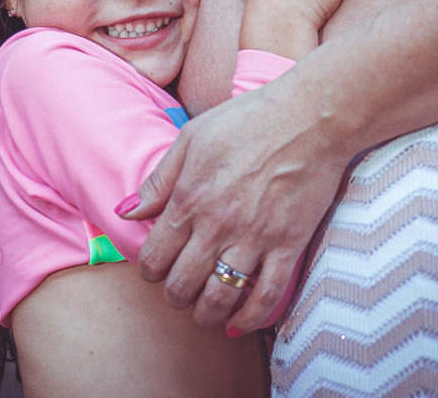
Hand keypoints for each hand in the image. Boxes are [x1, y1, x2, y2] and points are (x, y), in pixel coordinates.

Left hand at [122, 75, 350, 332]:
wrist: (310, 117)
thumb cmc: (247, 120)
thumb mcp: (191, 138)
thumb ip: (158, 180)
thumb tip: (127, 213)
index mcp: (189, 198)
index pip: (154, 256)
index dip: (149, 272)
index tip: (155, 271)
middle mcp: (217, 224)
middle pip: (182, 284)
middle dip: (174, 296)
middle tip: (179, 293)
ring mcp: (254, 238)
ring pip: (220, 297)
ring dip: (206, 313)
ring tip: (204, 311)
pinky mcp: (289, 245)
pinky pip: (267, 296)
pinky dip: (250, 318)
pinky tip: (239, 322)